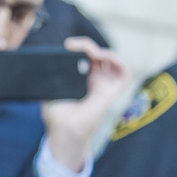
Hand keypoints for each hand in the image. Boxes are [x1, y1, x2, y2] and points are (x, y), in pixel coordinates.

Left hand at [43, 37, 130, 172]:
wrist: (63, 130)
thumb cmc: (57, 114)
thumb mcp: (51, 90)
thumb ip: (54, 75)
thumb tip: (52, 60)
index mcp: (82, 79)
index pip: (87, 57)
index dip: (81, 47)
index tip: (68, 45)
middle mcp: (95, 81)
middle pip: (100, 55)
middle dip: (88, 46)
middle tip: (73, 45)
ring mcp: (104, 86)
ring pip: (114, 61)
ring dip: (105, 51)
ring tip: (92, 52)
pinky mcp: (112, 93)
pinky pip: (125, 74)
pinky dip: (119, 61)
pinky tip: (103, 56)